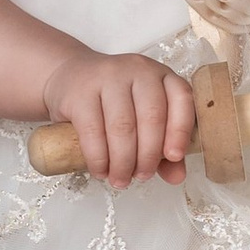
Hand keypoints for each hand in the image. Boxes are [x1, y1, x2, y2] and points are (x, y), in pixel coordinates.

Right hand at [42, 49, 196, 186]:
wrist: (69, 78)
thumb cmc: (112, 103)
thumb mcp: (142, 118)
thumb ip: (163, 147)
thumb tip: (177, 176)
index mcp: (161, 75)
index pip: (181, 98)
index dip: (180, 130)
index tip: (174, 156)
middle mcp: (137, 70)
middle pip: (151, 117)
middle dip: (148, 156)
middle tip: (141, 176)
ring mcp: (107, 77)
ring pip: (122, 127)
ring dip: (123, 162)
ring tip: (120, 179)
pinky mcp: (80, 91)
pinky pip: (92, 131)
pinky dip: (98, 158)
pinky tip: (100, 170)